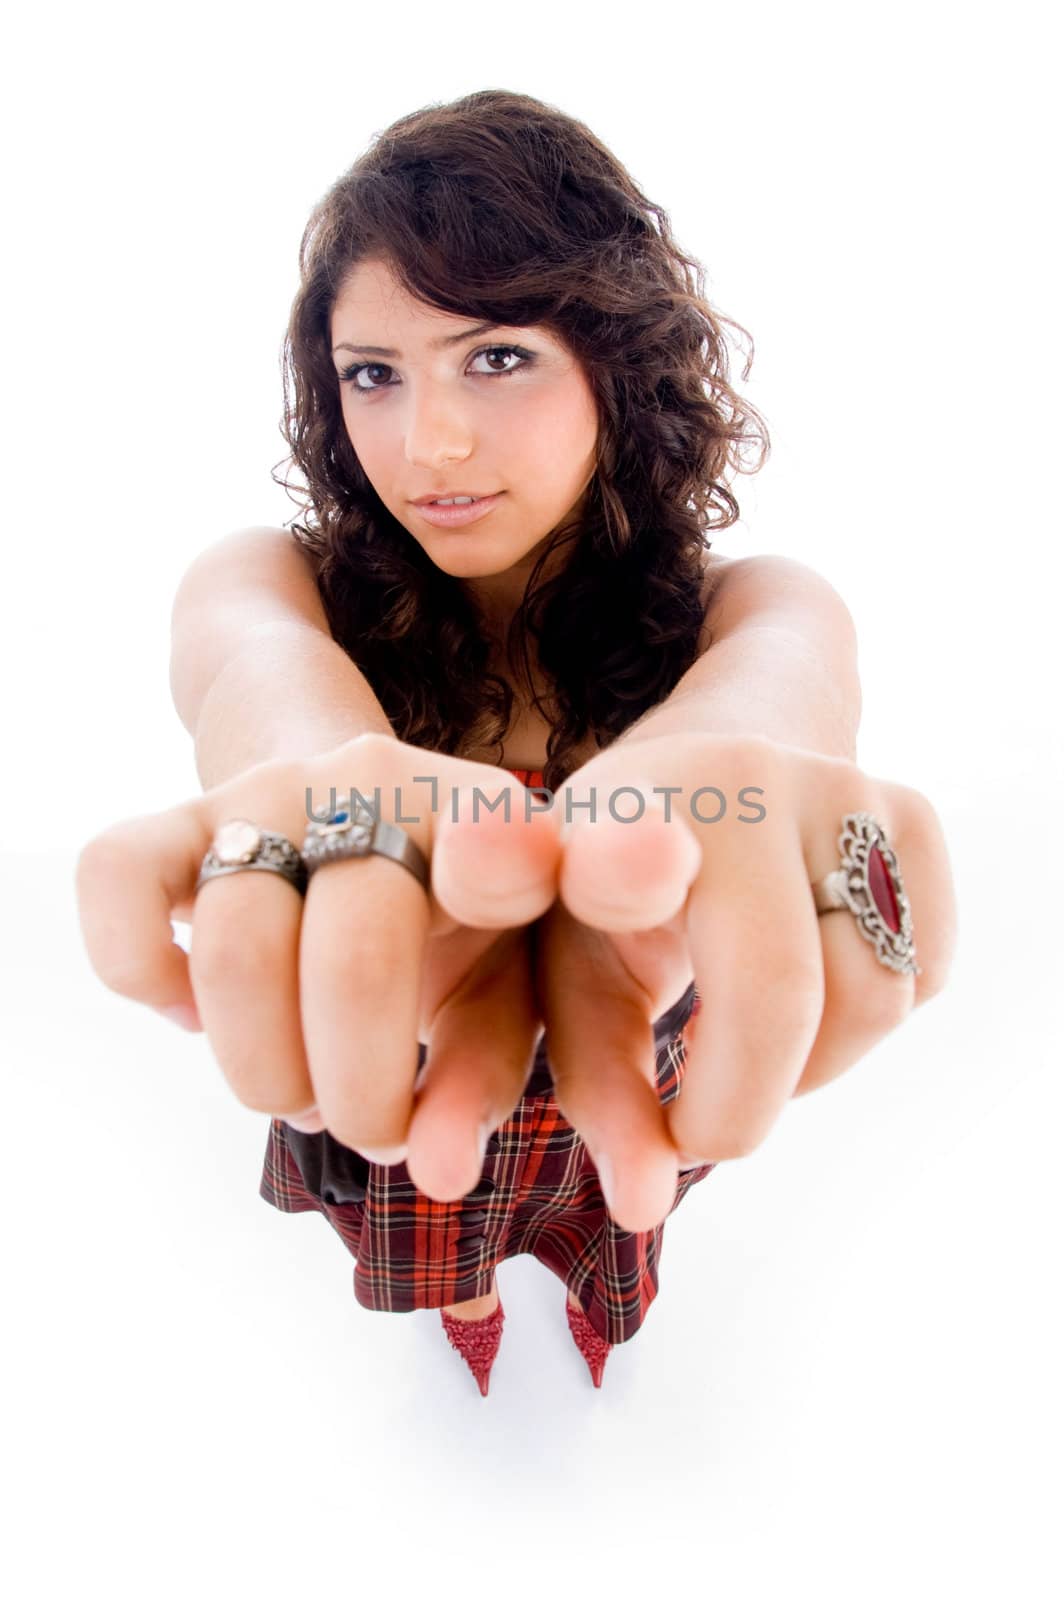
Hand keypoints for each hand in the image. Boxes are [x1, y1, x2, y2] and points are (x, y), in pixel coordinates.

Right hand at [75, 732, 564, 1201]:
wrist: (366, 820)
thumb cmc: (452, 924)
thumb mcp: (498, 992)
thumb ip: (480, 1080)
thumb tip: (435, 1175)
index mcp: (482, 819)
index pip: (496, 841)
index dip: (496, 868)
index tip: (485, 905)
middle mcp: (373, 781)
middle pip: (355, 965)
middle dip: (359, 1098)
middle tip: (371, 1131)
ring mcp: (266, 792)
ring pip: (234, 954)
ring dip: (262, 1072)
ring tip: (298, 1095)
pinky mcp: (176, 816)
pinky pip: (118, 877)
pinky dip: (141, 970)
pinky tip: (196, 1014)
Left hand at [527, 732, 957, 1231]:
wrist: (705, 773)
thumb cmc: (617, 898)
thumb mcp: (572, 981)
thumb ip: (597, 1093)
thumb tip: (645, 1206)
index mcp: (623, 811)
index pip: (624, 857)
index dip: (630, 870)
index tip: (652, 873)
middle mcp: (742, 778)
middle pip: (781, 996)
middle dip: (745, 1104)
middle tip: (701, 1129)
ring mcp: (842, 786)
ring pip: (875, 1000)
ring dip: (814, 1068)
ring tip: (748, 1046)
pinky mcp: (915, 815)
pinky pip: (925, 975)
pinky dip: (871, 1021)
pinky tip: (809, 989)